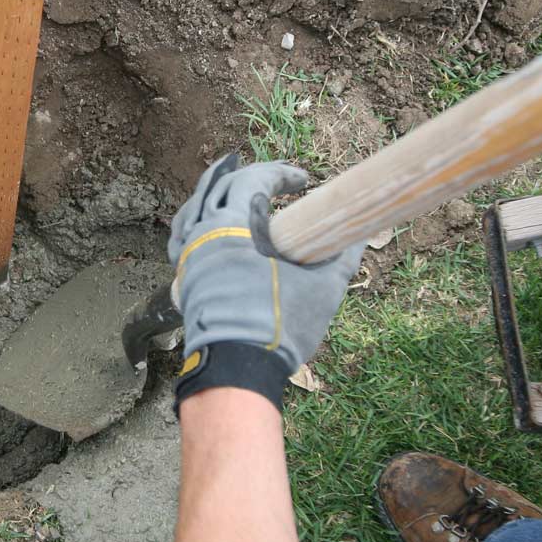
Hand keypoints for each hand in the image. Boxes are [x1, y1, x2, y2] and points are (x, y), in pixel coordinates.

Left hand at [168, 157, 363, 408]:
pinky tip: (206, 224)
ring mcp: (189, 258)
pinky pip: (182, 239)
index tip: (302, 181)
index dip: (278, 173)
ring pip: (194, 209)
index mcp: (232, 227)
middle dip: (250, 177)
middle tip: (277, 181)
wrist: (237, 368)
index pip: (251, 180)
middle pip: (219, 188)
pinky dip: (195, 223)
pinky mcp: (185, 279)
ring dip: (215, 193)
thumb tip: (360, 235)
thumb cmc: (279, 326)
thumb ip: (341, 256)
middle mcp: (203, 235)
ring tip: (232, 185)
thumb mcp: (322, 288)